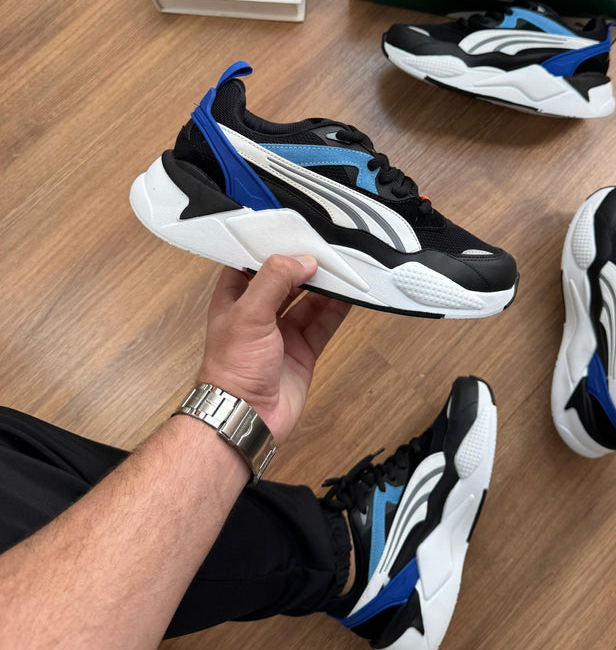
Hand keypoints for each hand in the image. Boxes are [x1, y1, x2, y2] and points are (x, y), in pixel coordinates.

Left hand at [198, 256, 349, 443]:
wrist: (245, 417)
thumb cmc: (231, 370)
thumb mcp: (248, 313)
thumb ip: (274, 280)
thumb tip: (302, 260)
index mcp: (234, 300)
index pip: (251, 263)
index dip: (271, 248)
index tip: (293, 232)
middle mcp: (258, 314)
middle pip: (286, 280)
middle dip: (305, 266)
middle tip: (326, 249)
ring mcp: (281, 334)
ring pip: (308, 301)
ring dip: (325, 286)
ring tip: (343, 268)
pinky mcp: (302, 351)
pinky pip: (323, 323)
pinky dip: (337, 309)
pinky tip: (349, 295)